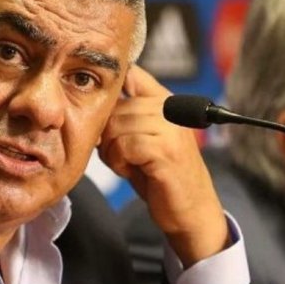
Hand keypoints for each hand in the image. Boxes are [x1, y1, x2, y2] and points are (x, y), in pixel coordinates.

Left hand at [99, 65, 228, 266]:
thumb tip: (93, 97)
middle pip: (116, 106)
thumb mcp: (143, 138)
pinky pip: (124, 146)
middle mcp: (171, 109)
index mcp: (166, 101)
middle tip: (122, 155)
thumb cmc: (161, 174)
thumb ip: (127, 116)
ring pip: (117, 126)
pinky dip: (119, 161)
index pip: (132, 74)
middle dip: (108, 135)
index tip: (110, 118)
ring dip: (113, 151)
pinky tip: (131, 171)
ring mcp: (171, 129)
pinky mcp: (166, 150)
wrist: (191, 209)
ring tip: (128, 164)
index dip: (112, 91)